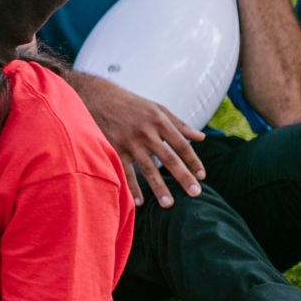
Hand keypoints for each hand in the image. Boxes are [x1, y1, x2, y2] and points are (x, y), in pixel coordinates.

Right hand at [75, 74, 204, 207]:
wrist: (98, 96)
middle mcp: (146, 132)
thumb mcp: (157, 108)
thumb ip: (179, 124)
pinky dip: (131, 187)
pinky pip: (125, 171)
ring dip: (159, 187)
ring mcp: (129, 141)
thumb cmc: (131, 104)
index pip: (182, 145)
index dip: (193, 161)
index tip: (202, 176)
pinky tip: (139, 201)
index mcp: (160, 121)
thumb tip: (201, 138)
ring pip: (148, 168)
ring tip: (168, 204)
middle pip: (169, 159)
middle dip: (183, 177)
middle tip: (196, 193)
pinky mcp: (114, 148)